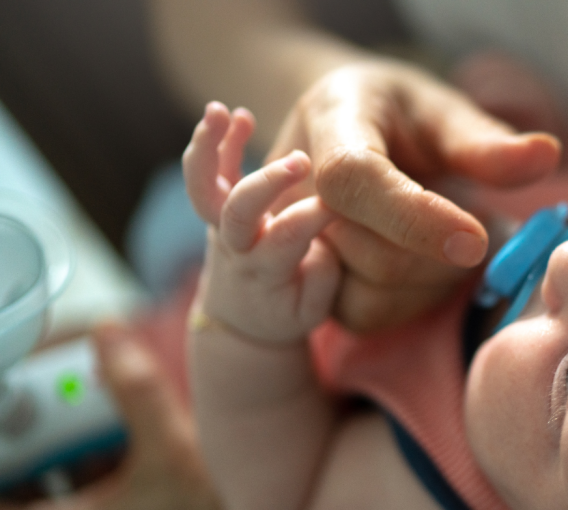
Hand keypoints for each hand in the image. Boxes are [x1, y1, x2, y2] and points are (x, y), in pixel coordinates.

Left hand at [0, 325, 217, 509]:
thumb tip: (109, 341)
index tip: (8, 424)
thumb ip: (137, 393)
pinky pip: (97, 473)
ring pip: (59, 477)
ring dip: (65, 440)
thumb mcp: (172, 455)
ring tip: (81, 405)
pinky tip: (124, 419)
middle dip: (27, 438)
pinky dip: (100, 443)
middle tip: (37, 403)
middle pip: (17, 486)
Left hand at [184, 103, 340, 343]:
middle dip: (265, 182)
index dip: (316, 215)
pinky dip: (217, 141)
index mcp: (267, 272)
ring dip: (206, 147)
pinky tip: (239, 114)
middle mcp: (237, 247)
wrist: (240, 320)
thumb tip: (324, 238)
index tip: (345, 202)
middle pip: (237, 213)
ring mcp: (220, 225)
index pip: (289, 237)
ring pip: (202, 190)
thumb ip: (323, 274)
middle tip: (300, 161)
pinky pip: (208, 172)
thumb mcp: (314, 309)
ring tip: (221, 110)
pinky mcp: (216, 208)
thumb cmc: (288, 310)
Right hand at [265, 57, 561, 330]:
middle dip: (443, 253)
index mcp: (330, 125)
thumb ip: (486, 143)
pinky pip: (368, 316)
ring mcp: (296, 244)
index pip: (354, 181)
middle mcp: (296, 191)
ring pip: (373, 294)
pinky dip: (412, 300)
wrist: (348, 131)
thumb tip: (548, 155)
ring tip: (444, 236)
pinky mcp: (311, 287)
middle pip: (376, 255)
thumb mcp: (442, 114)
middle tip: (472, 221)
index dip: (415, 218)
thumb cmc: (401, 121)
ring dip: (431, 279)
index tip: (477, 240)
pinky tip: (423, 266)